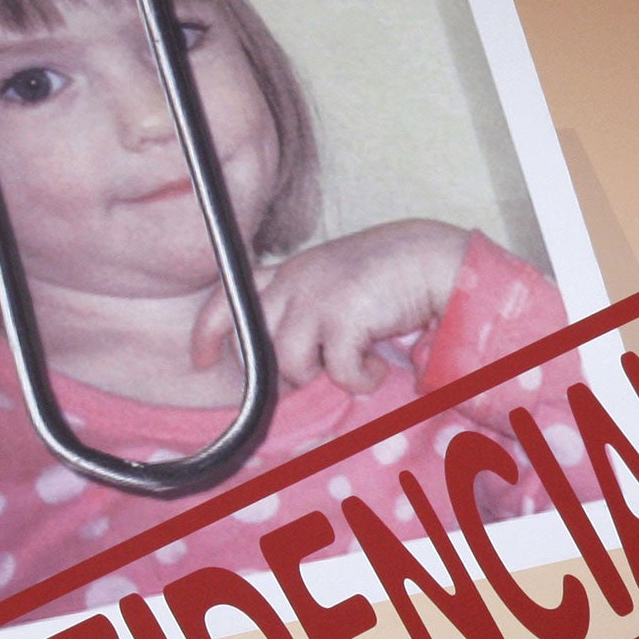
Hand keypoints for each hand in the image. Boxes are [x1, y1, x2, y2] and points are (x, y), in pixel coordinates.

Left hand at [193, 219, 468, 391]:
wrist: (437, 260)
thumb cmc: (397, 274)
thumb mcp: (340, 282)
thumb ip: (312, 306)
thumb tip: (298, 360)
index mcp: (293, 270)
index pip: (232, 296)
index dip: (210, 331)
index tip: (201, 359)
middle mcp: (296, 281)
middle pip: (255, 340)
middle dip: (279, 371)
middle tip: (318, 377)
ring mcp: (316, 298)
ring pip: (290, 362)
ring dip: (323, 374)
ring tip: (356, 365)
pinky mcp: (342, 316)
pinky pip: (337, 370)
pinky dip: (359, 379)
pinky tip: (378, 366)